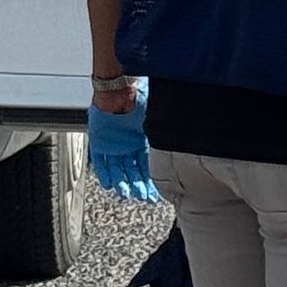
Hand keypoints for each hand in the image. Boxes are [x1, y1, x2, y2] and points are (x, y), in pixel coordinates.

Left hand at [88, 77, 159, 201]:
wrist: (121, 89)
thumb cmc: (141, 97)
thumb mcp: (157, 119)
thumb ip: (165, 132)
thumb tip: (186, 138)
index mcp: (143, 139)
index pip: (147, 165)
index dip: (151, 179)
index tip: (155, 192)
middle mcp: (128, 143)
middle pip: (133, 170)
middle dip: (139, 185)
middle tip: (144, 198)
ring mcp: (114, 143)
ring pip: (118, 169)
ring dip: (123, 182)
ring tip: (127, 195)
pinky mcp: (100, 141)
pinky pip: (100, 162)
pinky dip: (104, 174)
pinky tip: (110, 185)